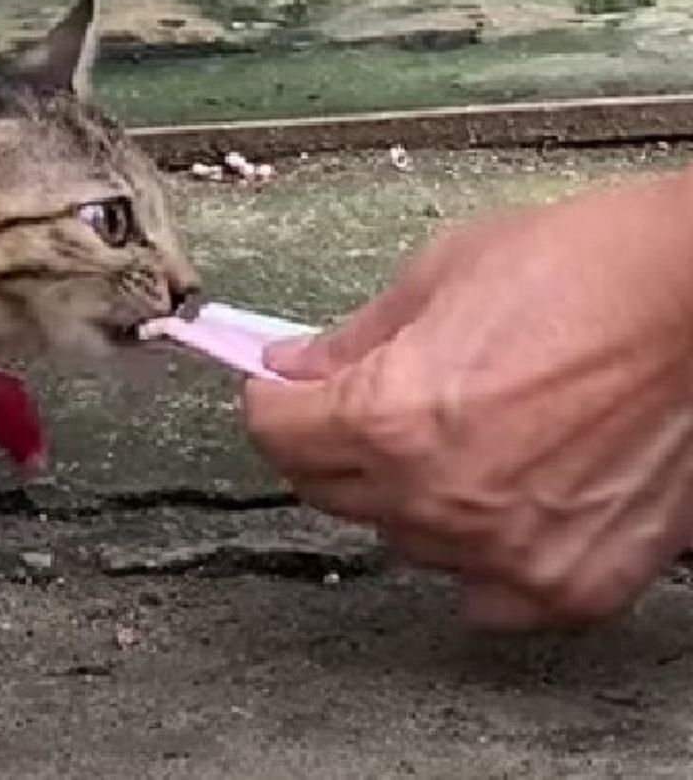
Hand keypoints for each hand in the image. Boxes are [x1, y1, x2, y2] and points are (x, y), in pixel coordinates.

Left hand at [244, 170, 692, 628]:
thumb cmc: (590, 270)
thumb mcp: (439, 274)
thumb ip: (352, 339)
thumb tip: (293, 367)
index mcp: (388, 419)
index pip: (275, 434)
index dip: (272, 401)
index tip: (280, 391)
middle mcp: (435, 499)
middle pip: (327, 491)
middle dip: (327, 445)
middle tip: (359, 406)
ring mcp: (504, 552)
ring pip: (403, 539)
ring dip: (407, 497)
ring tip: (461, 437)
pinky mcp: (570, 583)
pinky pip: (486, 593)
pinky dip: (482, 555)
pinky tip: (501, 501)